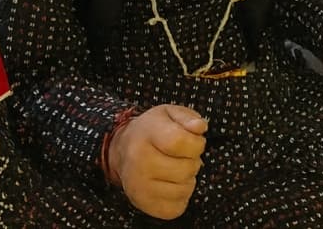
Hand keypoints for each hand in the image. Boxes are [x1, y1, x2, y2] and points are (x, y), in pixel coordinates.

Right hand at [106, 104, 206, 219]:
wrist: (122, 150)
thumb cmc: (152, 131)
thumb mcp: (169, 114)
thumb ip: (188, 117)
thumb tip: (200, 127)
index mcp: (146, 134)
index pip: (181, 142)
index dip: (196, 143)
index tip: (194, 142)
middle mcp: (139, 161)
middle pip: (186, 169)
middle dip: (192, 161)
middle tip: (180, 156)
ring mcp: (139, 185)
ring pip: (185, 189)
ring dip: (186, 180)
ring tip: (173, 168)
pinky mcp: (144, 204)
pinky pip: (177, 207)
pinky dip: (180, 197)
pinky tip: (169, 183)